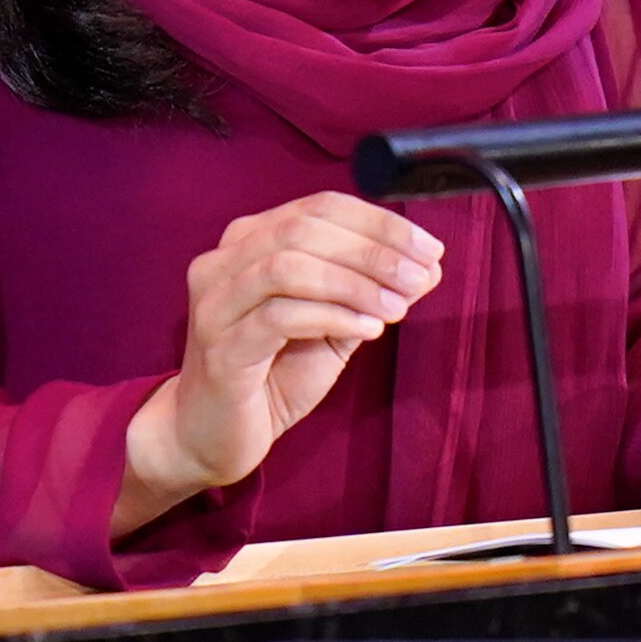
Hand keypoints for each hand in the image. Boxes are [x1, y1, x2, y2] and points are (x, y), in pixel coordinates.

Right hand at [116, 193, 443, 535]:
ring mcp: (215, 303)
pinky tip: (367, 331)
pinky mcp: (220, 347)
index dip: (379, 223)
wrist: (211, 434)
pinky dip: (331, 317)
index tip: (429, 248)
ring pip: (288, 266)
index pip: (320, 207)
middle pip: (303, 229)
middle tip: (419, 274)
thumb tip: (428, 266)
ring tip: (397, 308)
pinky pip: (279, 316)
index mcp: (250, 242)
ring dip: (354, 282)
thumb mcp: (333, 326)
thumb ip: (371, 293)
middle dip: (372, 249)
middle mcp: (223, 262)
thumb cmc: (271, 375)